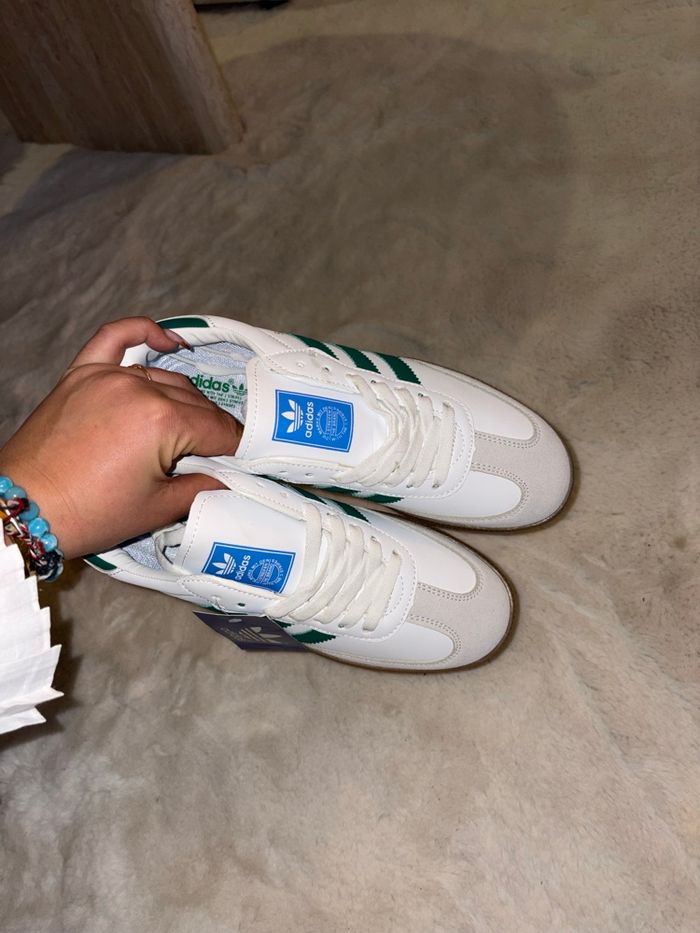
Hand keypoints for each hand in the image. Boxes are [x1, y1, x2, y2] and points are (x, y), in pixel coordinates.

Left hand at [0, 317, 241, 558]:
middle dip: (211, 430)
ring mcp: (106, 376)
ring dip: (184, 401)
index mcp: (161, 421)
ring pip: (164, 378)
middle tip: (218, 454)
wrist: (23, 510)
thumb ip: (200, 488)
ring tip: (191, 427)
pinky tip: (166, 340)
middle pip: (194, 404)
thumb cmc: (89, 513)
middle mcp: (137, 389)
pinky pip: (113, 338)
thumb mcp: (155, 509)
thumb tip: (228, 479)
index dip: (235, 448)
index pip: (216, 429)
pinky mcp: (80, 374)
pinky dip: (141, 331)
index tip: (245, 460)